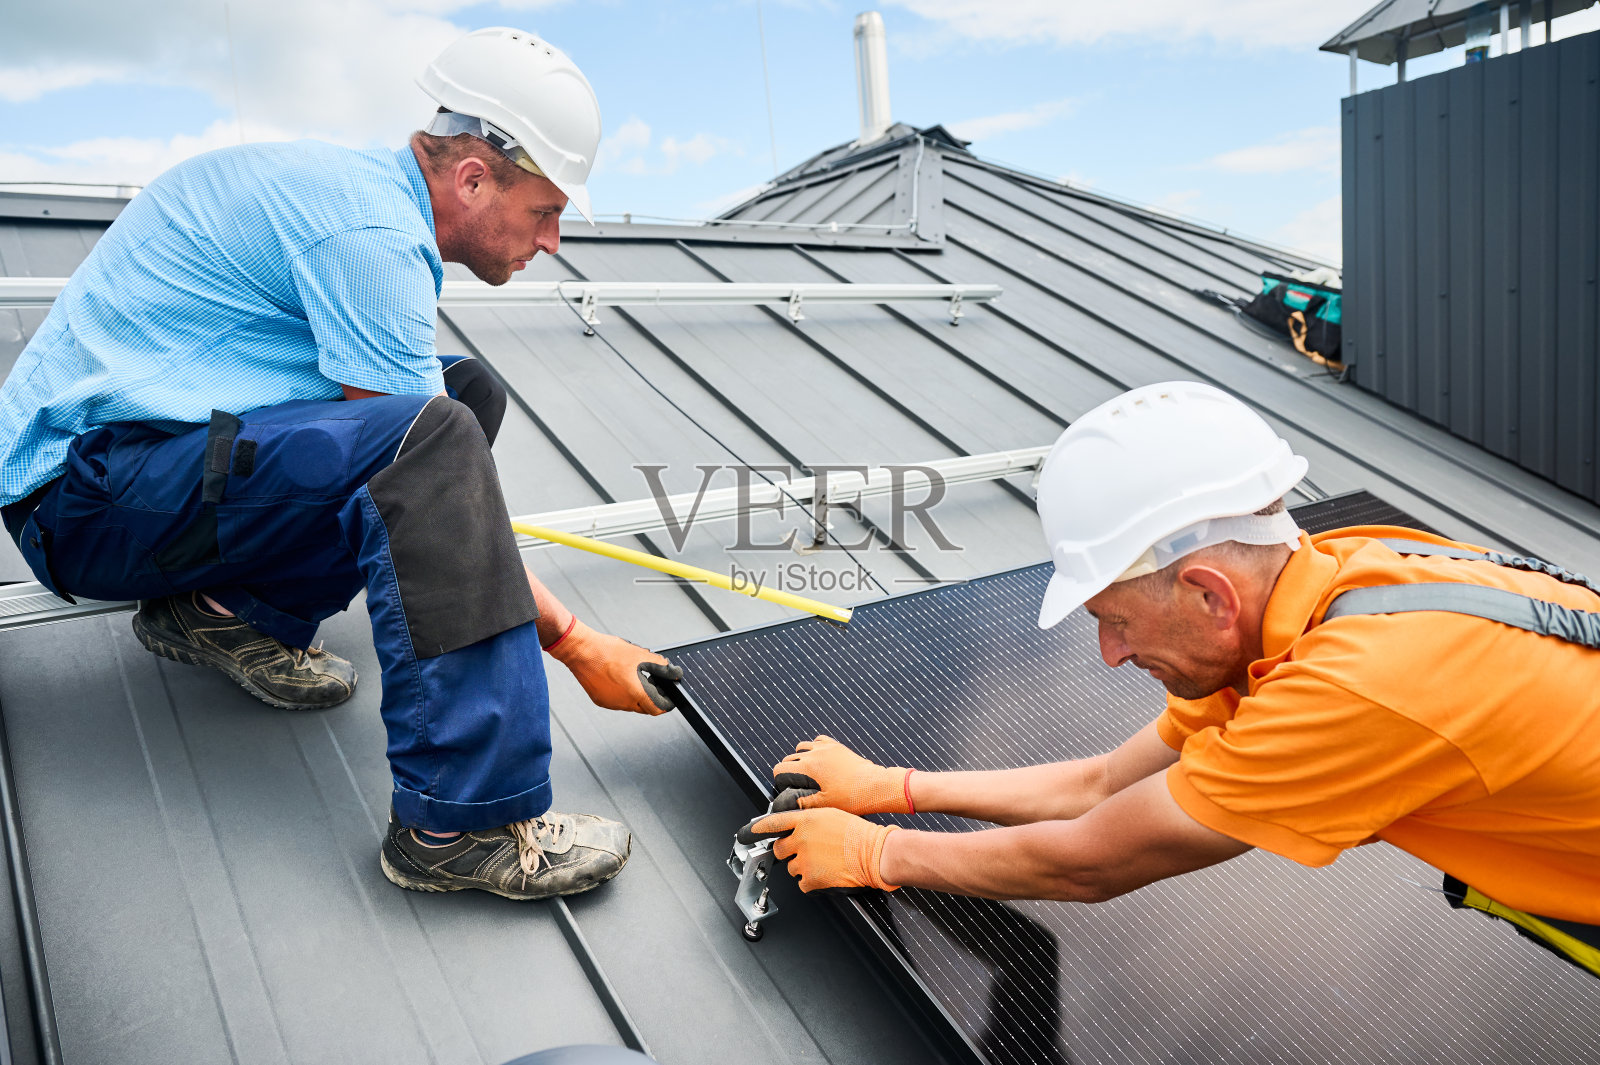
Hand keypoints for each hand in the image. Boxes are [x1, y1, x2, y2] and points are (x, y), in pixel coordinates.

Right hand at [546, 618, 682, 715]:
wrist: (582, 651)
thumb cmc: (608, 652)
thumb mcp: (641, 654)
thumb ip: (661, 666)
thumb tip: (674, 672)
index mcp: (635, 693)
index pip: (658, 708)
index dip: (666, 703)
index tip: (669, 696)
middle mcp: (623, 703)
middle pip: (645, 707)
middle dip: (652, 697)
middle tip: (652, 682)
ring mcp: (611, 704)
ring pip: (631, 705)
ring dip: (637, 695)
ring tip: (634, 676)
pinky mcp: (600, 701)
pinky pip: (617, 701)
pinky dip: (623, 693)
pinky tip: (620, 678)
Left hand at [745, 807, 899, 892]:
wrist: (873, 853)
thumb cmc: (858, 833)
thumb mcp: (830, 815)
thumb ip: (809, 819)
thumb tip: (797, 827)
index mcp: (805, 820)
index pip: (772, 823)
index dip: (756, 829)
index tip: (745, 834)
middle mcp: (800, 839)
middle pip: (779, 849)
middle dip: (788, 851)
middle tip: (805, 852)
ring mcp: (803, 860)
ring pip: (791, 867)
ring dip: (802, 867)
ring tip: (823, 862)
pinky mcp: (810, 879)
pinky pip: (802, 883)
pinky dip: (811, 881)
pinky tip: (825, 873)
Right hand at [772, 735, 913, 814]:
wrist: (876, 786)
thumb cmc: (853, 797)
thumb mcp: (824, 804)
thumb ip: (803, 802)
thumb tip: (788, 803)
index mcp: (809, 767)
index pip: (780, 768)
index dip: (779, 780)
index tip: (786, 788)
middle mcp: (815, 753)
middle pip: (790, 757)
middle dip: (789, 770)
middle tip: (796, 784)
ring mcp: (827, 747)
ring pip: (803, 747)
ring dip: (800, 758)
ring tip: (807, 772)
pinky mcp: (837, 746)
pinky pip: (819, 741)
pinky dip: (815, 748)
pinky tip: (820, 760)